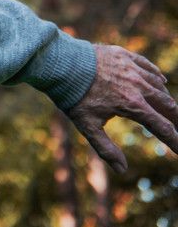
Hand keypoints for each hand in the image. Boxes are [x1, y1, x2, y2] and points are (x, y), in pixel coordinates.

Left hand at [66, 44, 177, 171]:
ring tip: (168, 108)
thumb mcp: (87, 126)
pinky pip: (148, 65)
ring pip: (159, 85)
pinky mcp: (124, 55)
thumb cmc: (73, 96)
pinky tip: (161, 81)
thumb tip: (121, 170)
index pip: (162, 127)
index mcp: (132, 105)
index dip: (175, 140)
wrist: (60, 64)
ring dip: (166, 98)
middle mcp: (138, 86)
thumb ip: (105, 148)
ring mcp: (132, 69)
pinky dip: (157, 76)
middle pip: (167, 104)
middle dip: (176, 118)